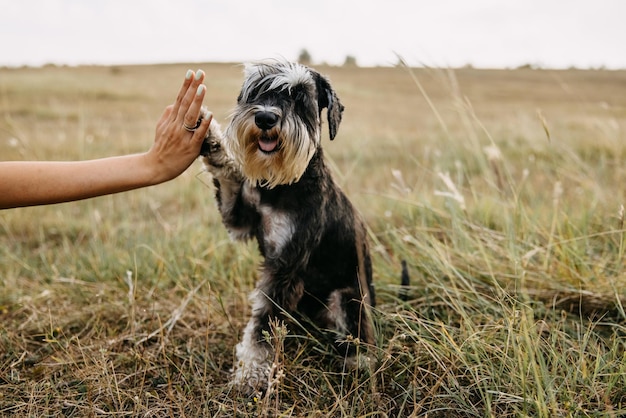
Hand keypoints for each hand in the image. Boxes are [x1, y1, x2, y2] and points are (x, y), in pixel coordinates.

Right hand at [143, 69, 212, 183]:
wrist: (156, 167)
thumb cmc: (161, 147)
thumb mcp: (160, 128)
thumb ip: (168, 115)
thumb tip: (174, 103)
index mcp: (171, 120)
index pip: (180, 99)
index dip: (186, 85)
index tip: (192, 72)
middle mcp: (176, 125)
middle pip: (185, 103)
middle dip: (193, 87)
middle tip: (200, 73)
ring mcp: (183, 136)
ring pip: (191, 116)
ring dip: (197, 101)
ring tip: (203, 87)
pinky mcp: (190, 148)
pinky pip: (198, 135)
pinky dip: (203, 125)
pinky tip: (209, 115)